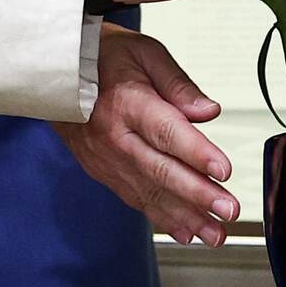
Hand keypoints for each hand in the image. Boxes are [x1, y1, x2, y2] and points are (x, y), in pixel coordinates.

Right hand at [55, 25, 237, 246]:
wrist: (57, 74)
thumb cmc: (103, 59)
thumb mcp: (144, 52)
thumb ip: (178, 84)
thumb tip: (209, 111)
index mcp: (127, 102)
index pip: (166, 131)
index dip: (196, 153)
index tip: (223, 170)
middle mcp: (115, 136)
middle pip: (161, 170)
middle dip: (198, 195)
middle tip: (229, 210)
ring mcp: (107, 159)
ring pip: (150, 192)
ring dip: (186, 217)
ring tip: (215, 234)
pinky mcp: (104, 172)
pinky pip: (135, 199)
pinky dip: (162, 218)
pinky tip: (187, 232)